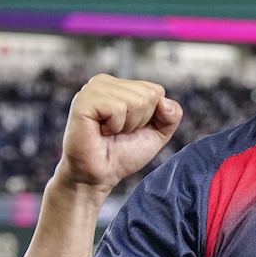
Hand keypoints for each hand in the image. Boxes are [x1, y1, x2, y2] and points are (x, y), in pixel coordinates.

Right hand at [55, 73, 183, 193]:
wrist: (99, 175)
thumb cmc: (123, 154)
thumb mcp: (157, 134)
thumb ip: (171, 115)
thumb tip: (164, 101)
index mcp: (119, 85)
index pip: (156, 91)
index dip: (150, 117)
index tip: (130, 128)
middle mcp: (104, 82)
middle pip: (149, 95)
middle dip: (140, 121)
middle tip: (119, 133)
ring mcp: (92, 89)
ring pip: (137, 100)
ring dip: (128, 125)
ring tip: (109, 132)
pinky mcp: (84, 101)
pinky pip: (119, 108)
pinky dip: (116, 126)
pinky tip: (101, 131)